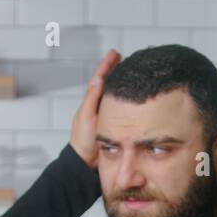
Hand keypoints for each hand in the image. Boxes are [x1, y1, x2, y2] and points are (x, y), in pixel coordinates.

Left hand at [69, 49, 120, 167]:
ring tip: (131, 70)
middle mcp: (99, 106)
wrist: (87, 162)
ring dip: (121, 82)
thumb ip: (91, 99)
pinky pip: (122, 108)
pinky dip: (127, 98)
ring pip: (116, 94)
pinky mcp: (116, 125)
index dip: (107, 65)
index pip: (99, 79)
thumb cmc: (83, 141)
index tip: (114, 53)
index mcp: (91, 102)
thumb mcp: (86, 117)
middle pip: (109, 84)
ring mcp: (108, 115)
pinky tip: (134, 95)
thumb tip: (98, 79)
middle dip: (116, 70)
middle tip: (124, 57)